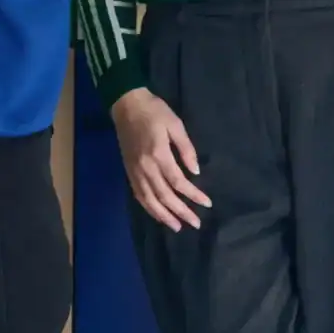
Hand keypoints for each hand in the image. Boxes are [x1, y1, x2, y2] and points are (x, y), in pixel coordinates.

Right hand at [111, 88, 209, 231]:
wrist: (126, 105)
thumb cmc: (154, 111)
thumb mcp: (176, 124)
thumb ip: (186, 149)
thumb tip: (195, 172)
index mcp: (159, 154)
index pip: (178, 182)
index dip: (193, 195)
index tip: (207, 204)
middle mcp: (146, 167)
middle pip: (165, 196)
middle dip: (181, 212)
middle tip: (195, 223)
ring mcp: (135, 171)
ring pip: (150, 200)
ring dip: (164, 216)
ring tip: (177, 227)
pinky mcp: (129, 171)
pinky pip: (139, 195)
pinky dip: (149, 207)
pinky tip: (158, 215)